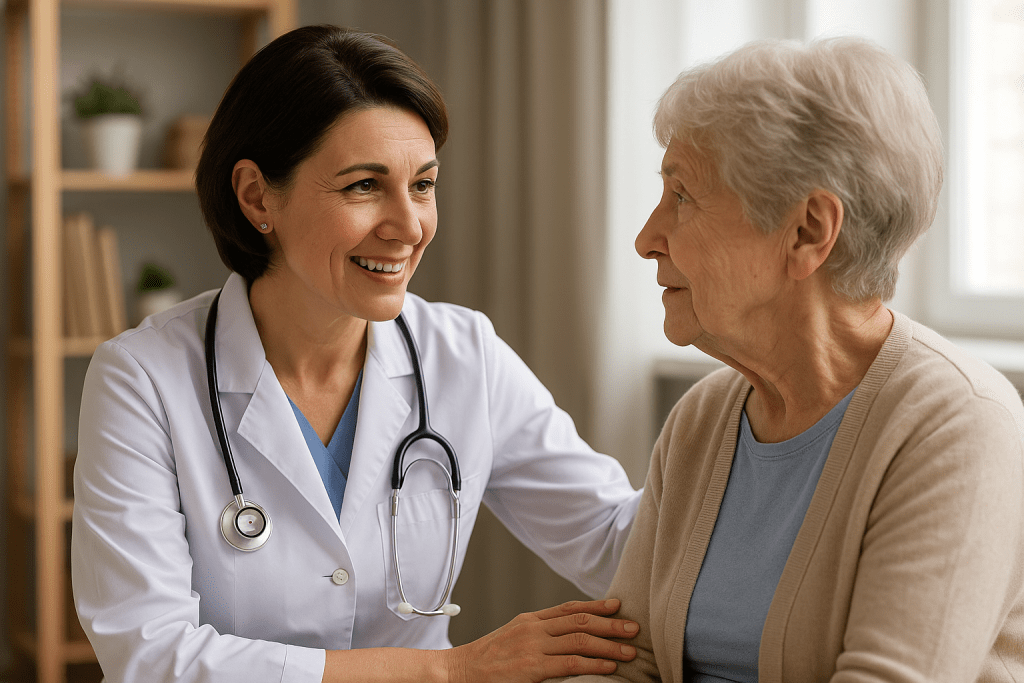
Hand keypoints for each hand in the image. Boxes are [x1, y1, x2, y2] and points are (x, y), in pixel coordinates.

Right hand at [443, 598, 638, 682]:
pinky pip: (569, 664)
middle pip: (580, 621)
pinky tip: (608, 667)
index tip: (618, 606)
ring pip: (580, 641)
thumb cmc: (486, 660)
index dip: (597, 606)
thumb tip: (567, 637)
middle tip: (634, 627)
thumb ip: (538, 635)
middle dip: (610, 625)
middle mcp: (534, 628)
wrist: (458, 671)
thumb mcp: (513, 637)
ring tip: (628, 651)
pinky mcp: (531, 668)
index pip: (570, 608)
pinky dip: (593, 665)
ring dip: (608, 646)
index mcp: (530, 619)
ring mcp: (533, 647)